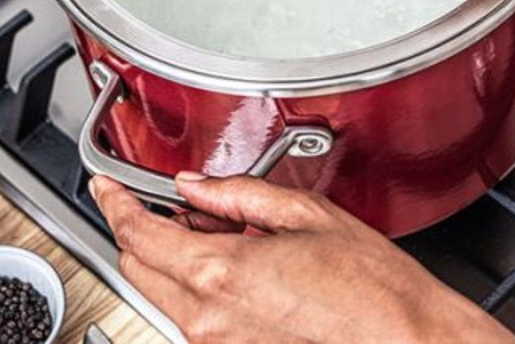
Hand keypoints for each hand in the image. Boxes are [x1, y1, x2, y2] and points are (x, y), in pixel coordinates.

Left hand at [91, 173, 514, 342]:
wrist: (406, 342)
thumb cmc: (371, 287)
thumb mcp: (306, 215)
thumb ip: (239, 194)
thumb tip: (196, 185)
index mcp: (222, 272)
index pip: (138, 233)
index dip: (115, 202)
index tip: (107, 187)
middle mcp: (209, 318)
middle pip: (137, 267)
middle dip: (138, 229)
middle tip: (161, 199)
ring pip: (162, 292)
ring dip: (170, 255)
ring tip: (213, 223)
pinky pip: (193, 316)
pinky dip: (196, 282)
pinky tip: (233, 258)